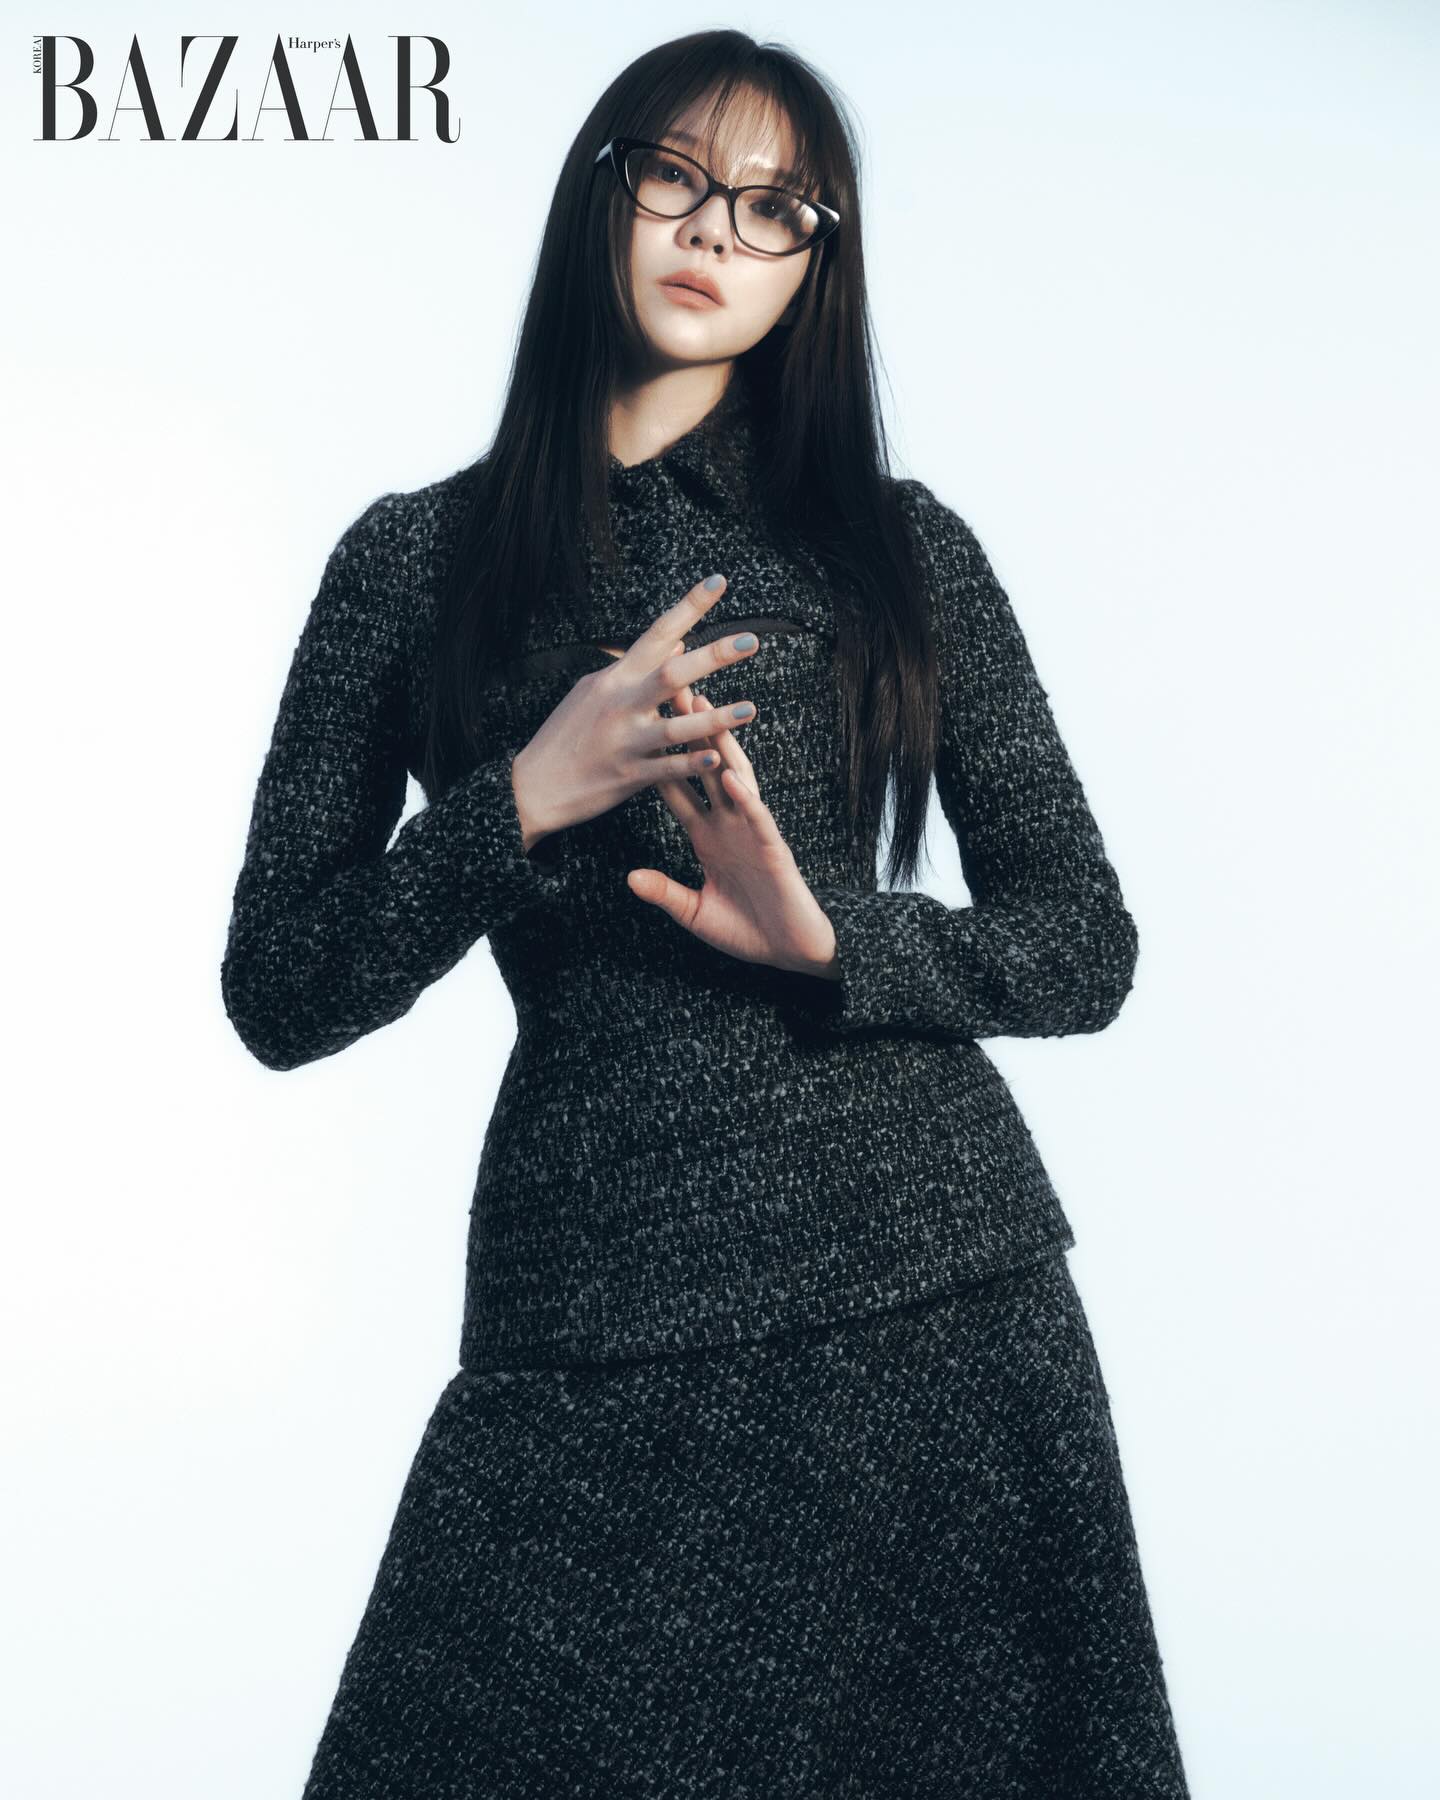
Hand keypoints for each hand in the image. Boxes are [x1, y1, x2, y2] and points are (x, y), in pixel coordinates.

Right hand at [510, 574, 762, 851]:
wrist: (534, 786)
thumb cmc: (567, 735)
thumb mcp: (594, 691)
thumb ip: (636, 669)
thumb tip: (677, 642)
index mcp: (615, 677)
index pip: (658, 632)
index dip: (690, 606)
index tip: (720, 582)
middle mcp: (621, 703)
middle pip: (673, 673)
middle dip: (714, 655)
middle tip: (752, 640)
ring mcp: (625, 740)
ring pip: (676, 727)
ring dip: (715, 718)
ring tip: (750, 708)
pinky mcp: (627, 776)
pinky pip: (667, 769)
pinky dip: (692, 764)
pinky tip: (717, 758)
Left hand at [626, 686, 840, 978]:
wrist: (791, 951)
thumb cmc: (747, 930)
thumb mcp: (694, 913)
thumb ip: (665, 892)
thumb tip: (630, 877)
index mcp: (707, 836)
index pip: (677, 789)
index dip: (658, 759)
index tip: (639, 726)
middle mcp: (728, 825)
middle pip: (704, 769)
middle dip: (689, 731)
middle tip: (672, 691)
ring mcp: (752, 833)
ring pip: (734, 779)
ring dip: (719, 747)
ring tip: (706, 712)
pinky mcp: (773, 850)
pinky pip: (757, 819)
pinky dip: (744, 798)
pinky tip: (730, 777)